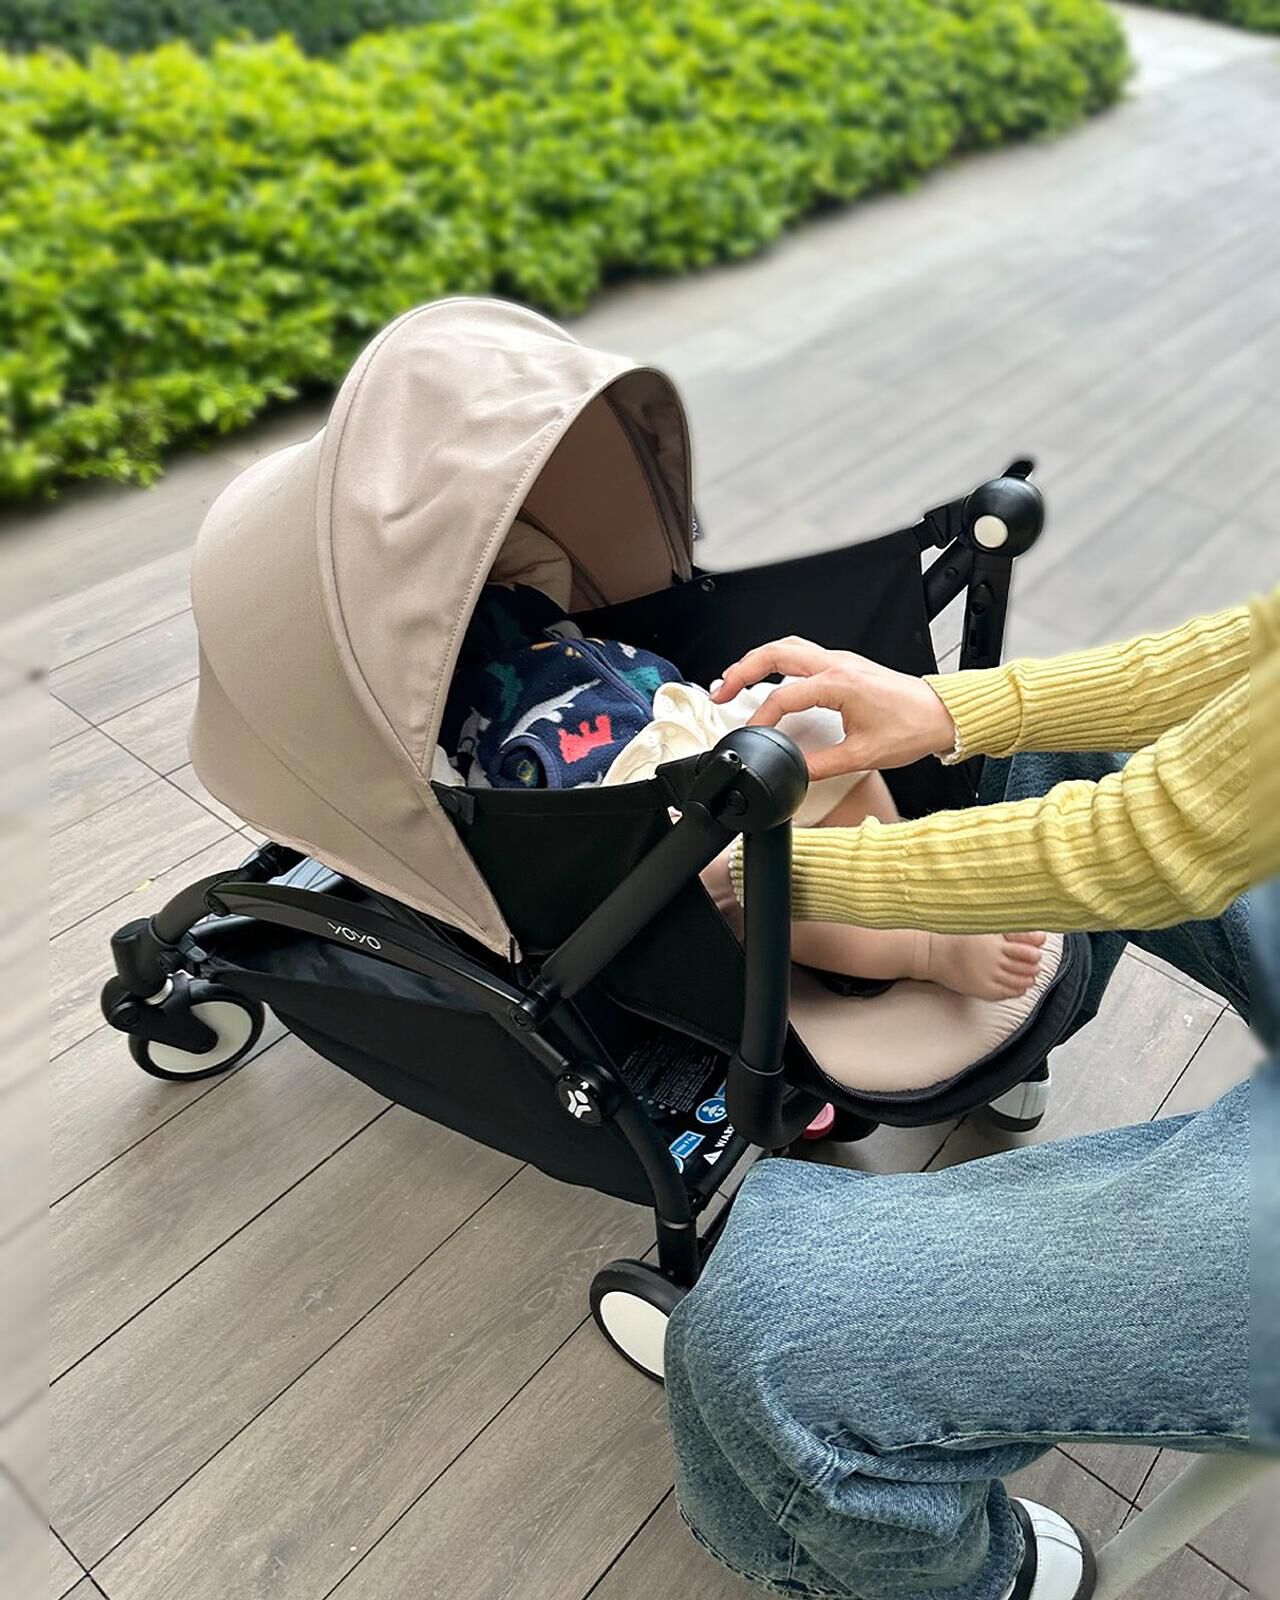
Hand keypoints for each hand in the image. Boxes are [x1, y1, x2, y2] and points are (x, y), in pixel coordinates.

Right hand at [713, 637, 956, 779]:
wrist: (941, 714)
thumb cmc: (913, 727)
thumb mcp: (863, 754)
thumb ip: (821, 765)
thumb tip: (794, 773)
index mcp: (838, 683)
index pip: (783, 696)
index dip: (761, 718)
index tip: (752, 737)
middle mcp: (837, 665)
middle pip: (775, 653)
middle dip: (742, 670)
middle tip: (721, 692)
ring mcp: (841, 661)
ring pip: (788, 647)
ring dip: (758, 661)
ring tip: (736, 681)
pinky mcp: (845, 666)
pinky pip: (802, 654)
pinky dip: (778, 663)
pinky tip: (771, 679)